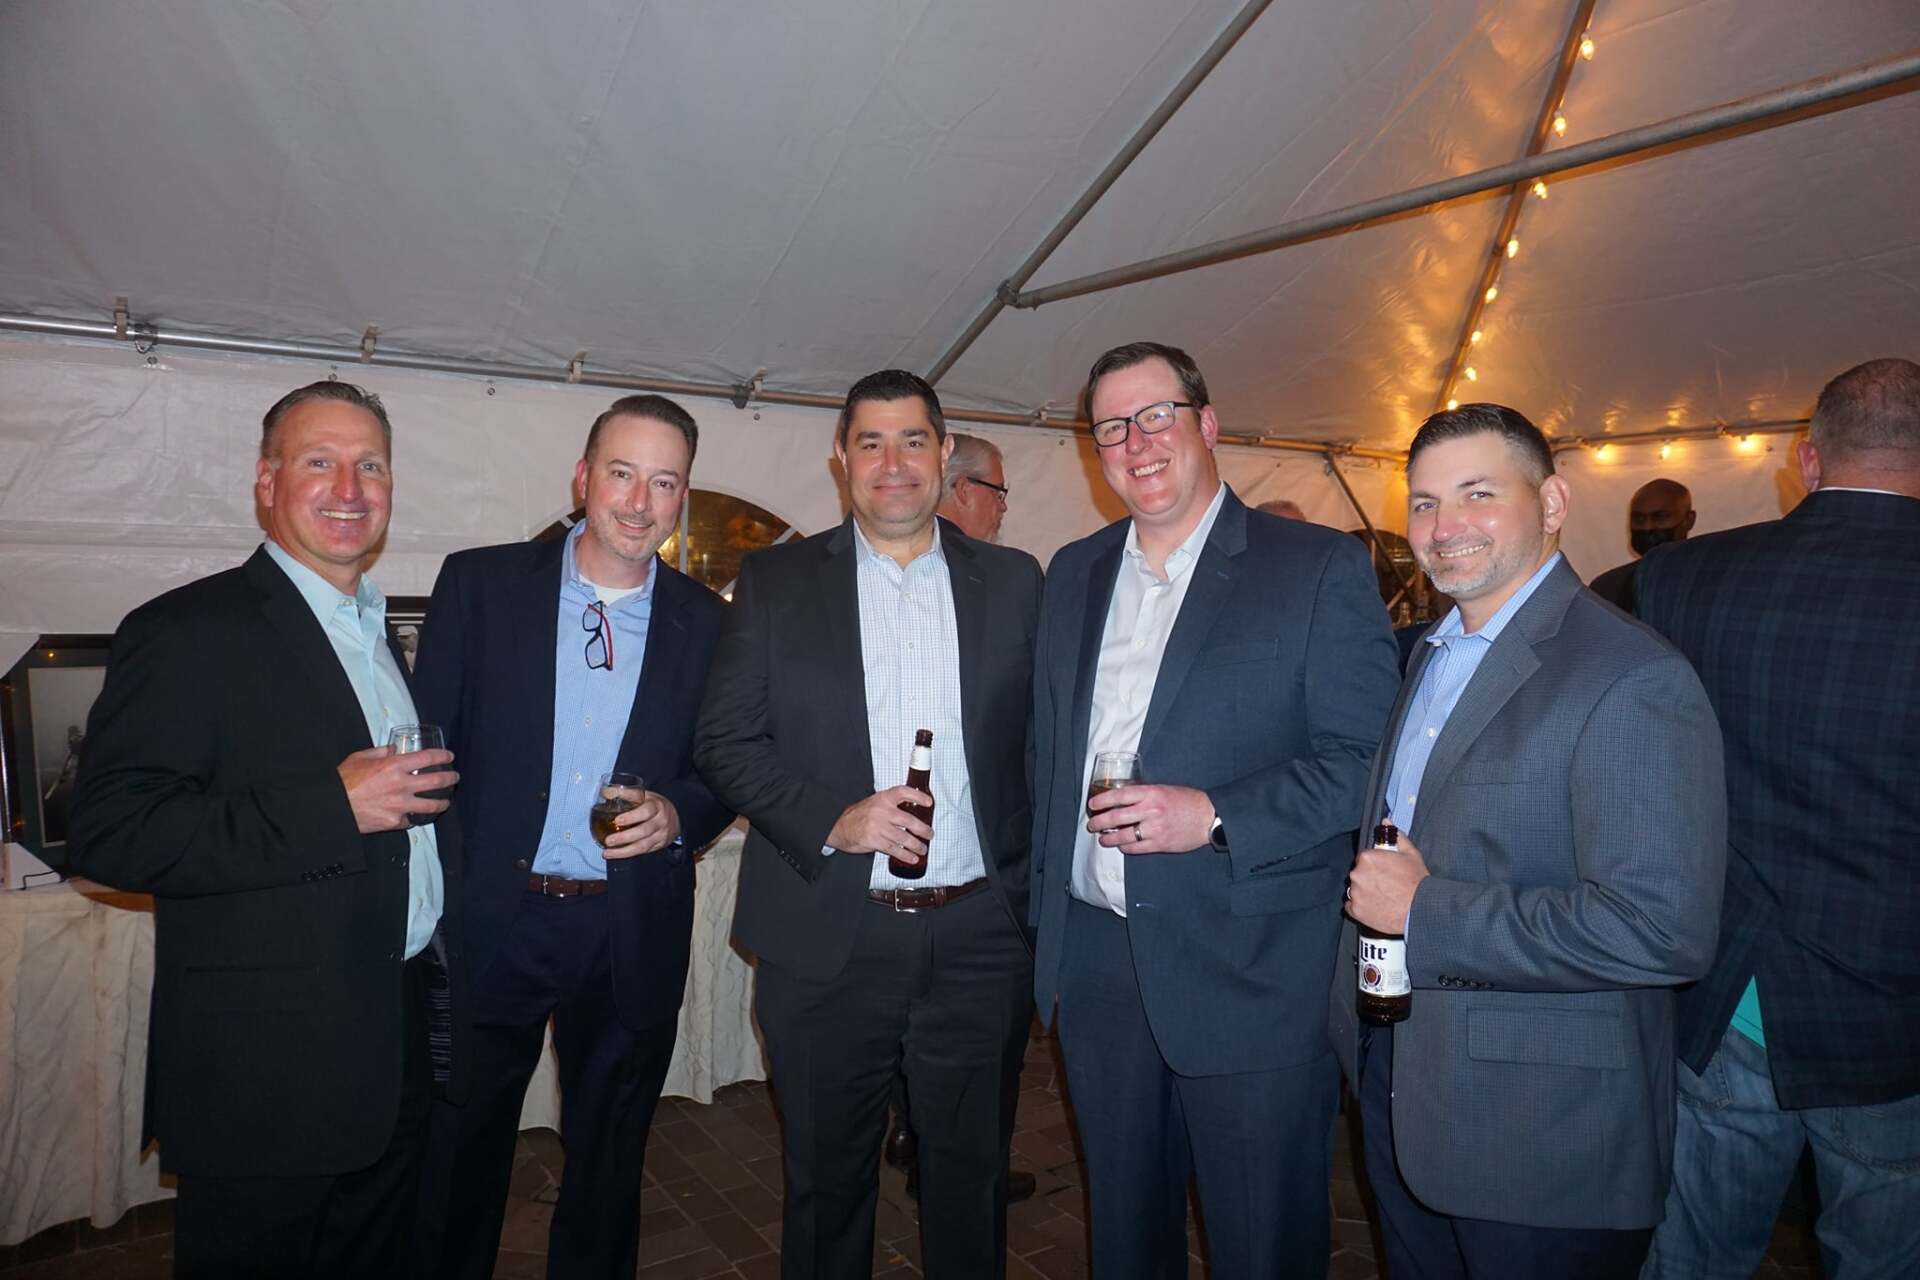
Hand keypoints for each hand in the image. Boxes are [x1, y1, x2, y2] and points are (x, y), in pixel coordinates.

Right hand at [338, 746, 457, 833]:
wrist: (332, 806)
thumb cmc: (344, 780)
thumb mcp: (360, 757)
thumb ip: (380, 752)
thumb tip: (393, 748)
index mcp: (394, 765)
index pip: (428, 757)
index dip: (443, 756)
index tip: (449, 757)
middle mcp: (401, 785)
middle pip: (437, 781)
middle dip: (450, 778)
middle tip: (454, 777)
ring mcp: (400, 805)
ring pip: (431, 805)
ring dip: (442, 803)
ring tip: (445, 801)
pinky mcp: (394, 822)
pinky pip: (410, 820)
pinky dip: (413, 818)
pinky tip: (417, 816)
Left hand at [601, 786, 681, 858]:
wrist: (676, 817)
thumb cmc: (655, 805)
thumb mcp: (645, 795)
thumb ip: (626, 794)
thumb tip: (605, 792)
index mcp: (657, 806)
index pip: (646, 811)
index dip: (632, 817)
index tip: (617, 820)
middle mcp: (660, 822)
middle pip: (644, 831)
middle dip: (624, 837)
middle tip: (608, 840)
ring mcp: (660, 835)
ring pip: (643, 846)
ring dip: (623, 851)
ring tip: (607, 852)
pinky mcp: (658, 846)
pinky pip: (643, 852)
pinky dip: (627, 854)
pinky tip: (615, 854)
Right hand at [826, 787, 934, 866]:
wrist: (838, 827)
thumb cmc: (859, 816)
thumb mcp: (874, 803)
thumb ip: (891, 806)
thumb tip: (913, 813)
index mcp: (882, 798)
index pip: (903, 792)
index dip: (918, 796)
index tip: (929, 803)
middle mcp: (881, 811)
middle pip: (909, 820)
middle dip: (923, 830)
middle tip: (930, 834)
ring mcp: (877, 826)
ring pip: (903, 837)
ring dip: (916, 845)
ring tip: (922, 849)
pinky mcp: (873, 840)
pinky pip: (893, 849)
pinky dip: (905, 855)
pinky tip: (912, 858)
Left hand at [1087, 783, 1213, 854]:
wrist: (1209, 816)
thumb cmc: (1187, 801)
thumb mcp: (1164, 789)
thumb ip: (1144, 794)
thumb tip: (1121, 800)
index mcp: (1151, 793)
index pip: (1119, 796)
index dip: (1102, 800)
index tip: (1092, 805)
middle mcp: (1151, 810)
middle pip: (1116, 817)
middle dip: (1099, 822)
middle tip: (1092, 825)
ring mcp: (1155, 828)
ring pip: (1123, 836)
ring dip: (1108, 838)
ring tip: (1103, 838)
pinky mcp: (1160, 844)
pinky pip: (1135, 848)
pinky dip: (1125, 847)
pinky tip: (1121, 846)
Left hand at [1346, 830, 1429, 933]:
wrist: (1420, 909)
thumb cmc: (1417, 881)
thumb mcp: (1411, 854)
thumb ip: (1396, 836)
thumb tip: (1385, 821)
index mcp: (1367, 858)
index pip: (1363, 858)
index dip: (1374, 864)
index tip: (1383, 871)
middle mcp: (1357, 874)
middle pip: (1358, 873)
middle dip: (1368, 877)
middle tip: (1384, 884)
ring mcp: (1355, 893)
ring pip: (1354, 889)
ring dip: (1364, 892)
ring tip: (1382, 897)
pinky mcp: (1356, 911)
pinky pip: (1352, 906)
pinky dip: (1360, 907)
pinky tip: (1375, 907)